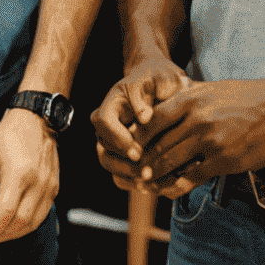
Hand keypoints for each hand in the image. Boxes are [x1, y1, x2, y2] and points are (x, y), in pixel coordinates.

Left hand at [0, 107, 58, 243]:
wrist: (35, 121)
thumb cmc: (6, 137)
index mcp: (20, 173)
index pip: (5, 213)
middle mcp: (39, 183)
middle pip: (20, 223)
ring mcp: (50, 188)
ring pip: (33, 224)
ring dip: (11, 234)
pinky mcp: (54, 189)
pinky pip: (40, 216)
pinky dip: (24, 226)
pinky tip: (9, 224)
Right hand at [92, 55, 190, 193]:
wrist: (163, 84)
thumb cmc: (162, 79)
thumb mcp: (159, 78)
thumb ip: (149, 95)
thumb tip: (144, 116)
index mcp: (113, 102)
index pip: (103, 121)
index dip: (117, 138)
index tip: (137, 151)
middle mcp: (108, 121)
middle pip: (102, 146)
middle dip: (122, 162)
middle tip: (145, 171)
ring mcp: (113, 137)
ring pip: (107, 161)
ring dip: (125, 174)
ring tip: (148, 181)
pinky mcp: (122, 151)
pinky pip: (118, 171)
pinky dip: (130, 181)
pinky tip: (149, 186)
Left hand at [131, 77, 264, 192]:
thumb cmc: (244, 97)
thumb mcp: (209, 90)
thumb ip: (184, 100)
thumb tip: (158, 109)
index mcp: (189, 101)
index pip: (152, 120)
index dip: (137, 136)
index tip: (129, 146)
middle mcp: (196, 120)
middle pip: (158, 144)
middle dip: (142, 160)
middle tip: (132, 170)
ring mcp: (210, 142)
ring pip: (171, 162)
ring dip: (155, 175)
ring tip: (145, 182)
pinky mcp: (225, 161)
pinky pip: (193, 177)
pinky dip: (177, 186)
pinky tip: (168, 190)